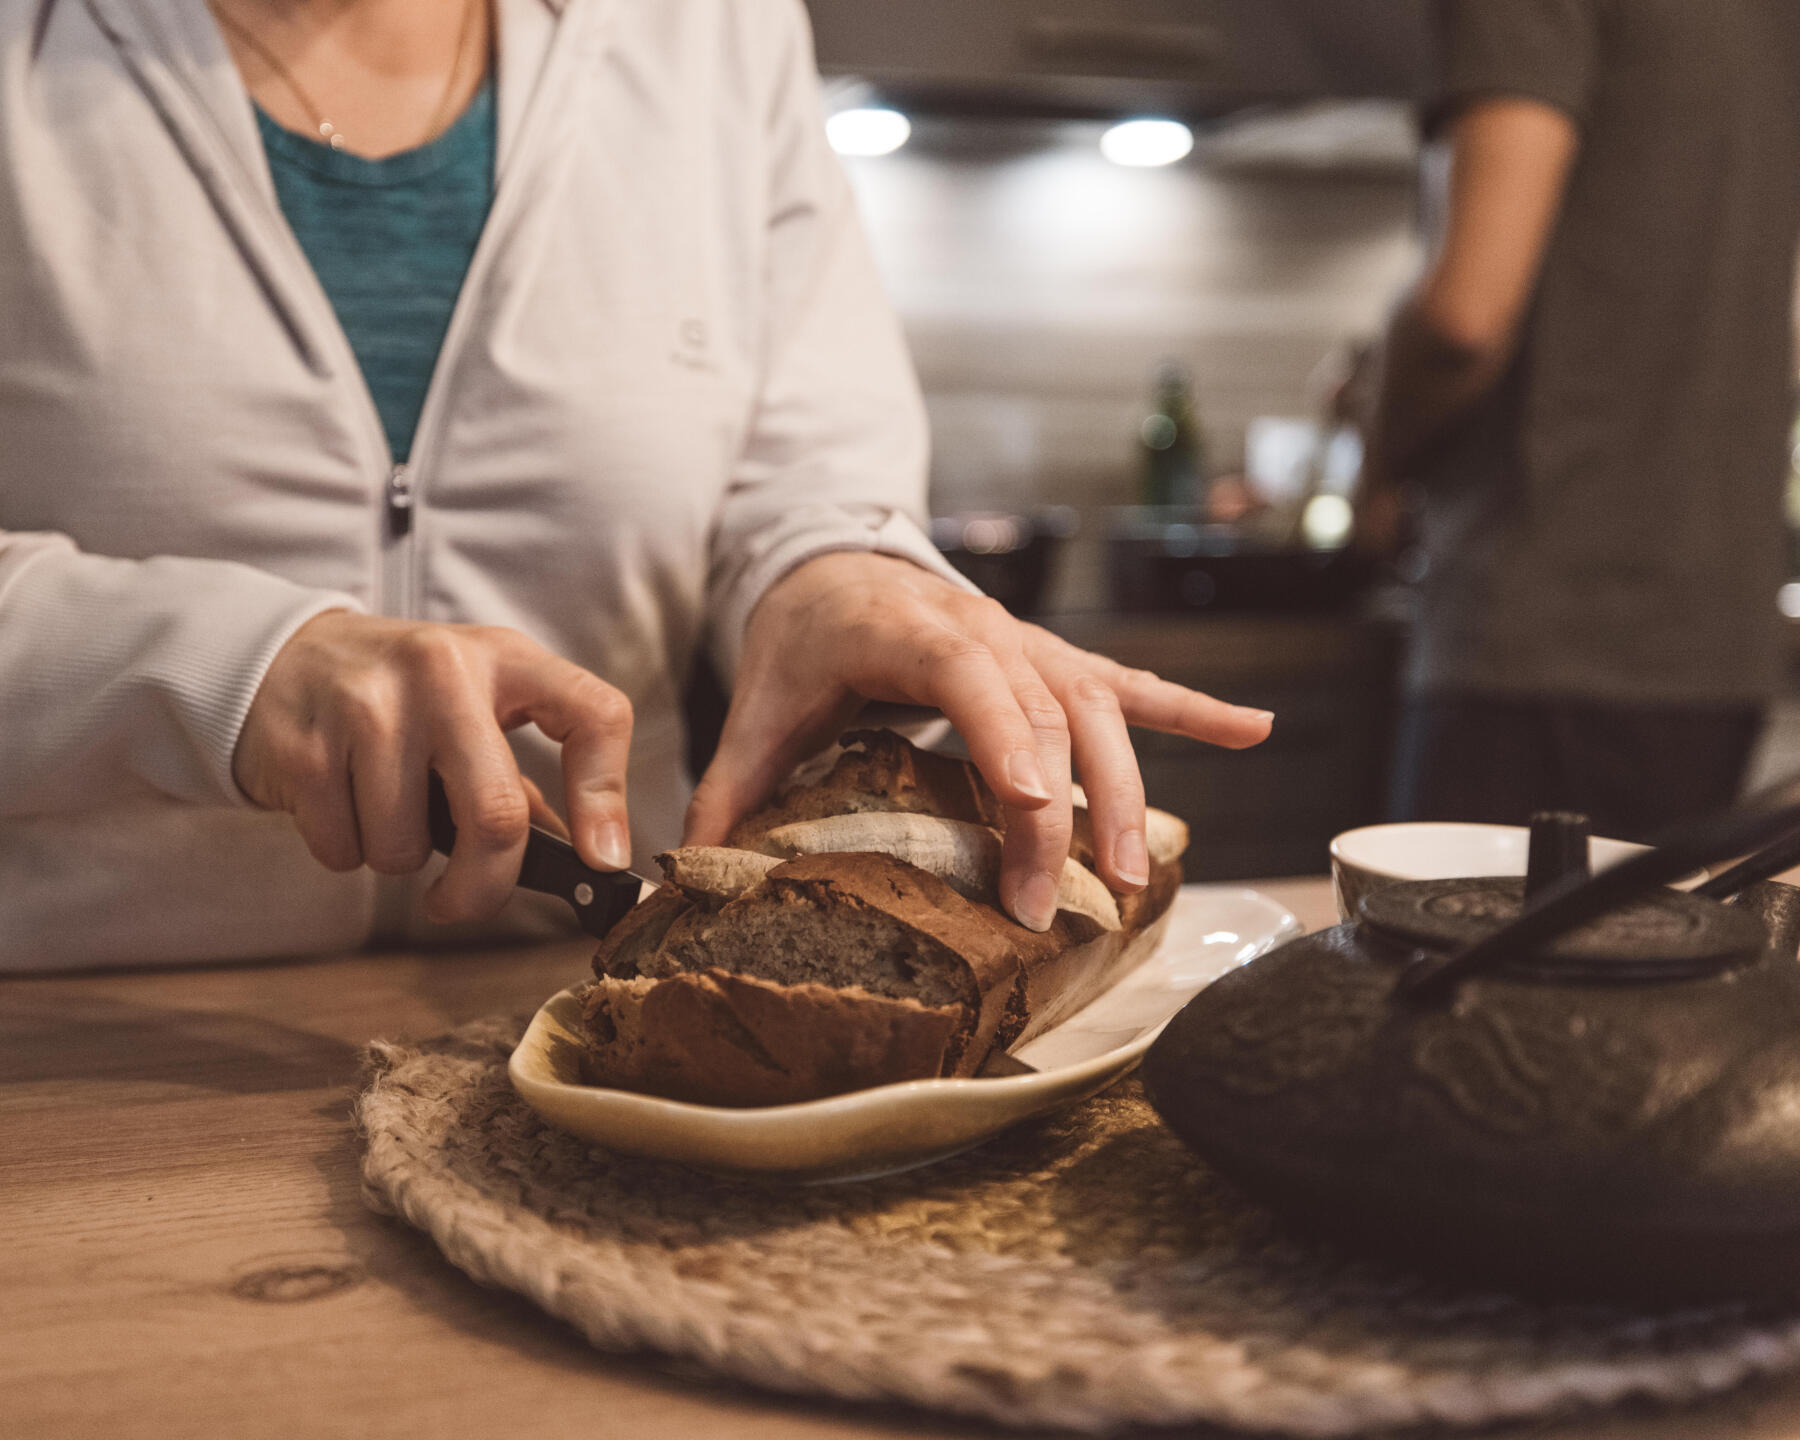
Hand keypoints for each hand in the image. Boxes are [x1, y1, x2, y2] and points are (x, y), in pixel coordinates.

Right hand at [234, 611, 632, 922]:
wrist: (285, 660)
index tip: (602, 862)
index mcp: (506, 658)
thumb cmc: (406, 700)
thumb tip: (585, 867)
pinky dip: (347, 850)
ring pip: (408, 847)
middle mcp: (442, 669)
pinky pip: (345, 850)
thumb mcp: (478, 708)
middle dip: (486, 886)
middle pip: (496, 814)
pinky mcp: (306, 746)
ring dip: (400, 857)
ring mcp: (368, 704)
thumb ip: (526, 782)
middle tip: (465, 901)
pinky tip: (339, 801)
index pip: (594, 714)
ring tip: (385, 808)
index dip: (607, 799)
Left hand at [683, 554, 1272, 930]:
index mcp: (908, 627)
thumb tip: (692, 870)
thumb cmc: (804, 635)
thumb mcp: (761, 704)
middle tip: (1070, 896)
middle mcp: (984, 626)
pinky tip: (1254, 733)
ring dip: (1127, 787)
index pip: (971, 677)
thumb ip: (734, 785)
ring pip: (1101, 705)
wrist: (835, 560)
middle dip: (1068, 807)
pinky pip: (1133, 682)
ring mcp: (1029, 640)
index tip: (1034, 816)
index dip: (1008, 743)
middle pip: (1049, 710)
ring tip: (1137, 871)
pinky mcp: (1055, 658)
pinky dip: (1193, 710)